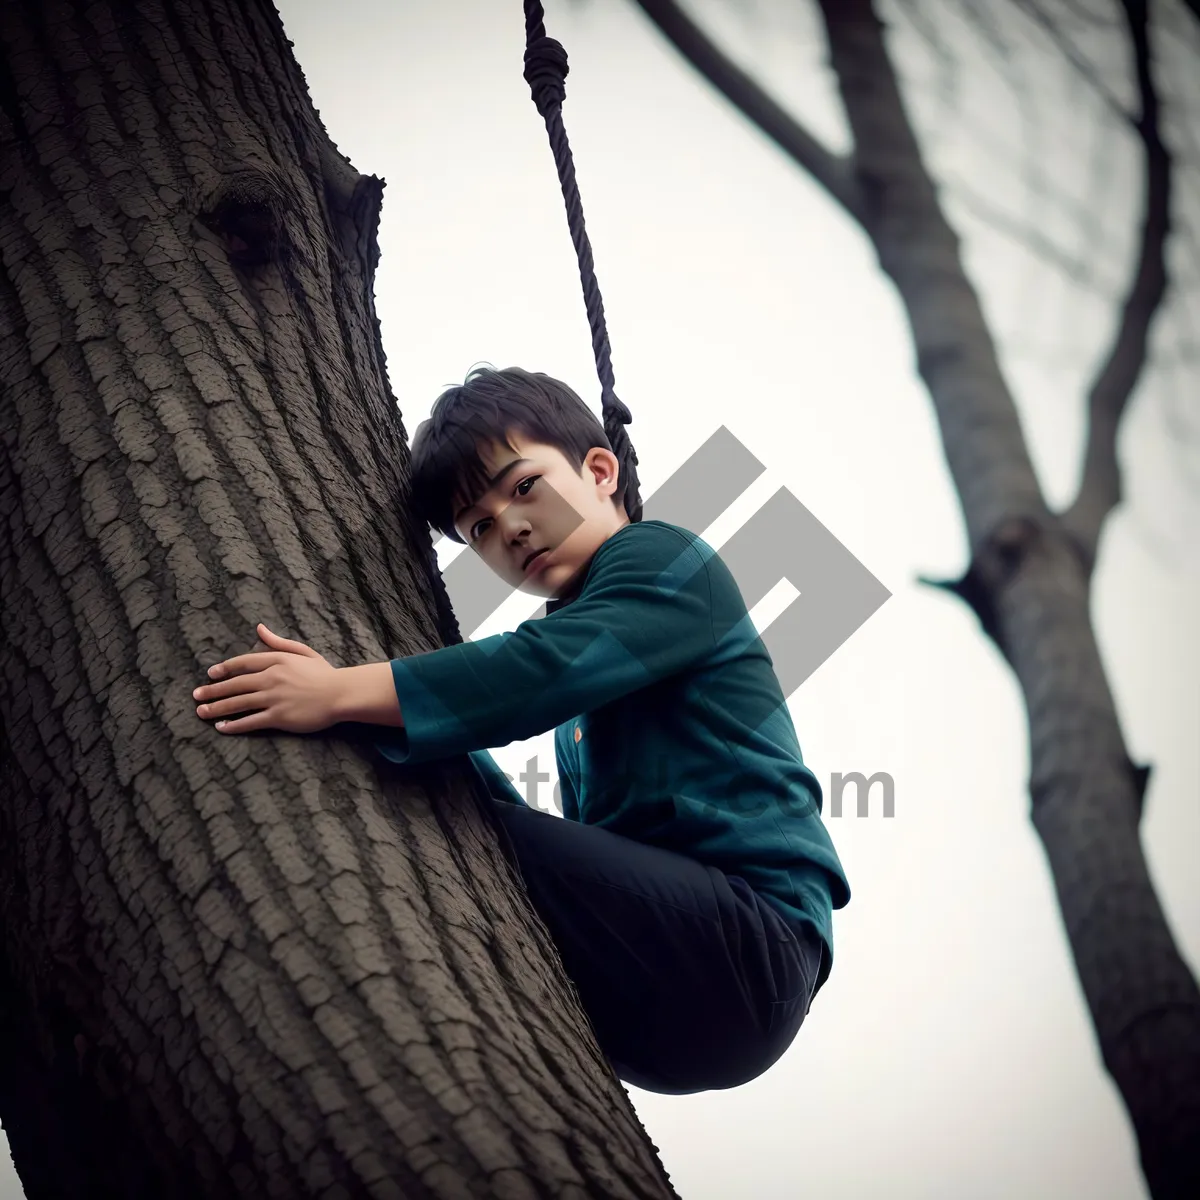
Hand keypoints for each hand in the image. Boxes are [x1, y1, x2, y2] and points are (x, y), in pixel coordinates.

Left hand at [194, 623, 342, 734]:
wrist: (341, 694)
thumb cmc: (325, 674)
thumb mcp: (303, 652)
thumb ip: (279, 642)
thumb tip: (259, 628)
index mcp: (277, 660)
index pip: (243, 663)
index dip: (225, 669)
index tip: (211, 674)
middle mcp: (271, 678)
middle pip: (235, 684)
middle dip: (213, 691)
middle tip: (197, 696)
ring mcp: (274, 698)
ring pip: (238, 703)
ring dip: (217, 709)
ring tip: (202, 713)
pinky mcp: (279, 717)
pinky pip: (251, 721)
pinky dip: (234, 725)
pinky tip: (223, 728)